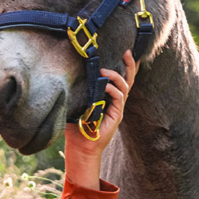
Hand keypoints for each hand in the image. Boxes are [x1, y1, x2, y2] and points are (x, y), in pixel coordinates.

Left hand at [63, 50, 138, 188]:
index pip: (119, 79)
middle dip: (130, 65)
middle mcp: (115, 101)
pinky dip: (113, 90)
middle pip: (128, 80)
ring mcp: (117, 108)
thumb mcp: (76, 103)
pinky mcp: (116, 116)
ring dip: (116, 76)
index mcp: (108, 97)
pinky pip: (119, 99)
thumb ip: (77, 90)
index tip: (126, 50)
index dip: (125, 65)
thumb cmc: (76, 126)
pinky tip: (106, 86)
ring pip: (124, 87)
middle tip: (127, 51)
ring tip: (105, 71)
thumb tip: (68, 72)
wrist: (80, 147)